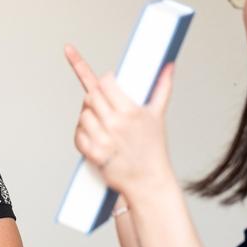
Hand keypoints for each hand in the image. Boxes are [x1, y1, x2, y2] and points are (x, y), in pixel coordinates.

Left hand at [64, 44, 175, 195]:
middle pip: (90, 96)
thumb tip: (168, 66)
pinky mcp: (94, 154)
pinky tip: (94, 136)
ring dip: (87, 116)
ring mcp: (103, 139)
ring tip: (100, 123)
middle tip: (103, 105)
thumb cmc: (153, 148)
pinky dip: (82, 134)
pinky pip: (77, 135)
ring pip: (82, 115)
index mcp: (130, 111)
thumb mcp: (158, 116)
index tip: (106, 82)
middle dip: (94, 97)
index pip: (105, 83)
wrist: (148, 181)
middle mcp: (115, 124)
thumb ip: (162, 87)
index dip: (104, 80)